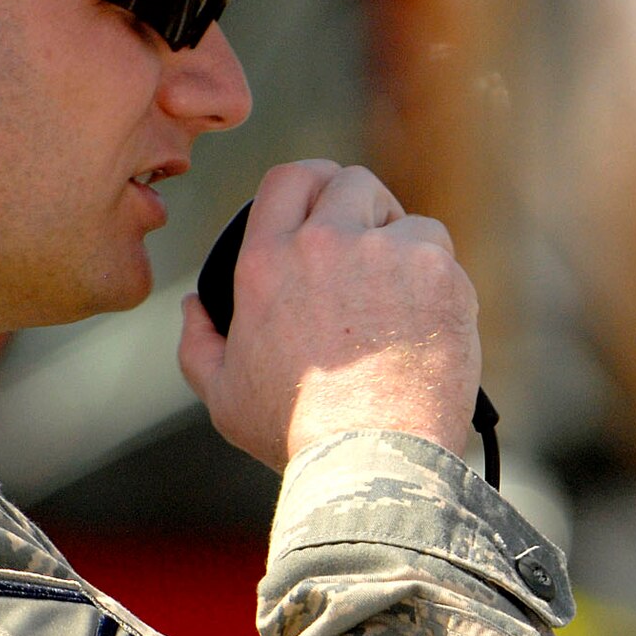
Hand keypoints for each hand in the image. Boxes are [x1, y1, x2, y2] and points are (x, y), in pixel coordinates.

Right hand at [178, 160, 480, 470]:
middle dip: (364, 204)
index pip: (288, 178)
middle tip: (373, 243)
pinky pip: (443, 256)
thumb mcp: (222, 396)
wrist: (374, 457)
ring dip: (406, 247)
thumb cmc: (299, 434)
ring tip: (403, 299)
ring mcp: (388, 252)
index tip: (327, 204)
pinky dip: (440, 282)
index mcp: (267, 261)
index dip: (311, 182)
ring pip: (408, 220)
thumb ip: (199, 343)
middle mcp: (327, 242)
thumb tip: (193, 307)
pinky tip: (427, 323)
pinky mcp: (439, 273)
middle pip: (351, 181)